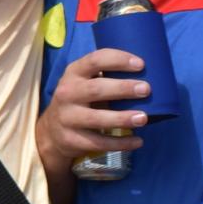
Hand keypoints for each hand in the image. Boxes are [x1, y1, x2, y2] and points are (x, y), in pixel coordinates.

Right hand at [38, 48, 147, 173]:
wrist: (52, 130)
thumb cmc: (79, 99)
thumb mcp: (83, 82)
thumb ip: (105, 76)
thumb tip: (150, 75)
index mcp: (74, 73)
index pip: (94, 60)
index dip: (118, 60)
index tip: (140, 64)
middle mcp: (67, 93)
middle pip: (95, 89)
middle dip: (122, 88)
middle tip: (146, 89)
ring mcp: (67, 117)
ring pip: (96, 118)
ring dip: (121, 118)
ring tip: (143, 118)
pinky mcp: (71, 139)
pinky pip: (98, 142)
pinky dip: (120, 143)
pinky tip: (137, 141)